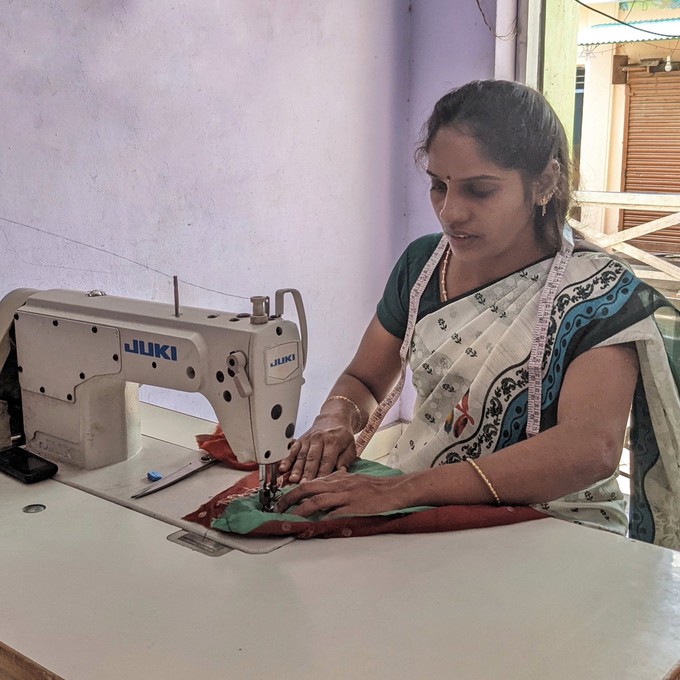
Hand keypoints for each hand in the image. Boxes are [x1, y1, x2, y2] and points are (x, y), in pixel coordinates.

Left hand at [275, 470, 405, 517]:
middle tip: (277, 509)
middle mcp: (338, 484)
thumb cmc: (375, 487)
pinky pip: (333, 513)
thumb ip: (336, 485)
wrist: (395, 490)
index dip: (293, 491)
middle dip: (289, 499)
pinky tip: (312, 526)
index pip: (310, 482)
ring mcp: (345, 496)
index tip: (282, 500)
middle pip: (307, 488)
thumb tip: (320, 492)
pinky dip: (320, 520)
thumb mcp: (352, 480)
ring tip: (289, 519)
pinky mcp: (353, 508)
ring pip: (317, 500)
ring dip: (300, 510)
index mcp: (336, 477)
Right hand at [278, 414, 356, 482]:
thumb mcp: (350, 446)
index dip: (322, 473)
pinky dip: (287, 459)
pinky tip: (282, 468)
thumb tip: (341, 472)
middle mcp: (319, 439)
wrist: (333, 418)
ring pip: (301, 455)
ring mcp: (308, 439)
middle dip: (307, 473)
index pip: (327, 460)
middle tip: (303, 485)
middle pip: (312, 458)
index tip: (319, 485)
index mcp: (333, 441)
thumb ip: (346, 460)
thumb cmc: (342, 435)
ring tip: (293, 480)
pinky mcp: (300, 440)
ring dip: (296, 468)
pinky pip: (293, 450)